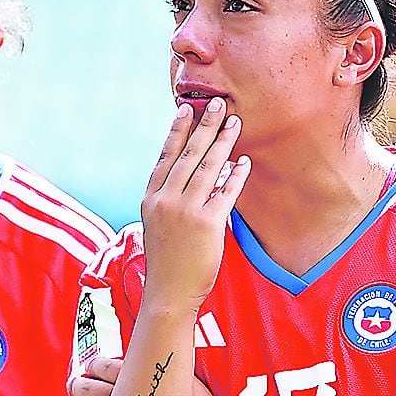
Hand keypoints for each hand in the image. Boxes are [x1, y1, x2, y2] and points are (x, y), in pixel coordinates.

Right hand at [140, 99, 250, 306]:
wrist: (168, 291)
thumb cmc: (167, 259)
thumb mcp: (157, 223)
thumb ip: (169, 198)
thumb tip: (191, 176)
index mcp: (151, 197)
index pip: (166, 156)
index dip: (177, 131)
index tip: (186, 109)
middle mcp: (165, 199)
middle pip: (188, 155)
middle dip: (204, 126)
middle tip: (217, 104)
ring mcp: (185, 211)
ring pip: (207, 168)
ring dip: (223, 142)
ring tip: (235, 123)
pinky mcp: (206, 224)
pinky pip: (225, 193)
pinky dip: (235, 175)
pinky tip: (244, 161)